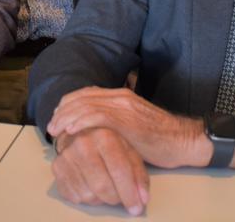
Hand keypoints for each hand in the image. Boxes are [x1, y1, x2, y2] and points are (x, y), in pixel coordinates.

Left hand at [48, 87, 204, 168]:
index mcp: (120, 95)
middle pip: (81, 98)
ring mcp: (124, 106)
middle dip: (62, 111)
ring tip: (56, 130)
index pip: (85, 94)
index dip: (67, 105)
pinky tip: (71, 130)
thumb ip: (114, 121)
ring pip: (86, 105)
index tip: (57, 118)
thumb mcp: (132, 125)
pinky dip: (81, 122)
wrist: (183, 141)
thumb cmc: (159, 138)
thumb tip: (90, 130)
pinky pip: (98, 116)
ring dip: (67, 118)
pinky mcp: (128, 120)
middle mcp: (120, 96)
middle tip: (51, 127)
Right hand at [52, 127, 149, 215]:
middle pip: (103, 187)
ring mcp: (67, 156)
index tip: (136, 208)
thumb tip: (142, 200)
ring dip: (101, 199)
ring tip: (104, 187)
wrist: (79, 134)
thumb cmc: (108, 146)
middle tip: (120, 197)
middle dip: (115, 198)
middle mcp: (83, 144)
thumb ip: (139, 176)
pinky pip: (75, 196)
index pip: (119, 172)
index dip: (130, 194)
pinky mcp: (56, 168)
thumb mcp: (129, 153)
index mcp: (105, 137)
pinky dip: (87, 198)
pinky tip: (90, 185)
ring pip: (88, 195)